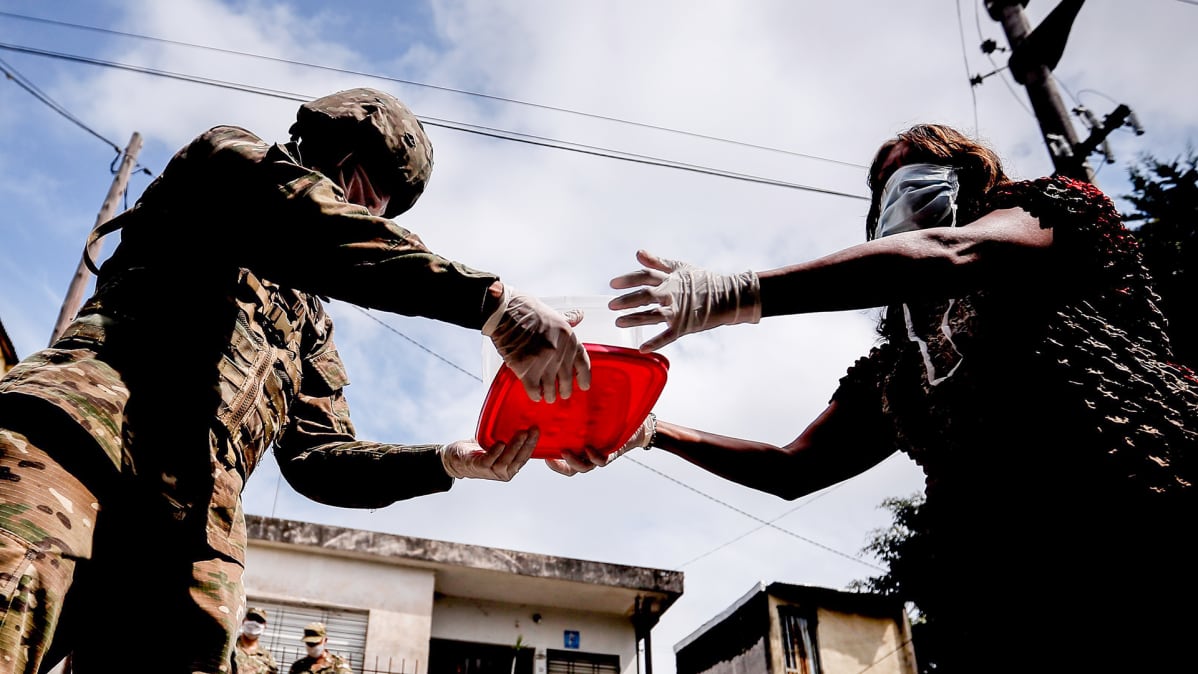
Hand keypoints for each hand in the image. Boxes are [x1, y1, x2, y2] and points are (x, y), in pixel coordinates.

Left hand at [441, 429, 538, 480]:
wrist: (454, 459)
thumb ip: (508, 439)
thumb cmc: (478, 452)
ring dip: (514, 447)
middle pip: (517, 460)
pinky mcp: (477, 467)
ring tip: (520, 433)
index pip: (524, 458)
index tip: (537, 431)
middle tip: (532, 430)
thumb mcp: (496, 445)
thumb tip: (521, 420)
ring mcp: (490, 472)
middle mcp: (502, 473)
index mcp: (509, 467)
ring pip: (505, 462)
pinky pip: (489, 461)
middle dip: (527, 445)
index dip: (531, 445)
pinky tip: (501, 443)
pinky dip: (496, 452)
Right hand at [484, 287, 591, 402]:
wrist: (504, 312)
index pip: (582, 362)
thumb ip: (567, 319)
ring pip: (550, 388)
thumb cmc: (526, 310)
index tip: (584, 386)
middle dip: (565, 390)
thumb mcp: (553, 313)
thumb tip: (579, 316)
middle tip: (563, 394)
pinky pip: (534, 390)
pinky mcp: (526, 369)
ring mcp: (543, 361)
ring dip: (549, 395)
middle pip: (566, 379)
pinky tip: (535, 395)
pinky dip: (535, 395)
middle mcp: (559, 351)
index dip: (584, 376)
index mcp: (568, 337)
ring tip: (548, 396)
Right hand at [546, 414, 655, 475]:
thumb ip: (579, 406)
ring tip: (566, 452)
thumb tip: (563, 388)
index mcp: (581, 446)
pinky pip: (601, 461)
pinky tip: (588, 449)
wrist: (639, 423)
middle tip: (550, 457)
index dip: (552, 460)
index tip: (541, 454)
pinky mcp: (611, 453)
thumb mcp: (593, 412)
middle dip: (559, 466)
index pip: (562, 458)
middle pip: (571, 468)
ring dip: (573, 462)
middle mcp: (588, 453)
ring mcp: (599, 455)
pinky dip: (594, 457)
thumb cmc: (615, 416)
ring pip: (584, 467)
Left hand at [608, 250, 761, 351]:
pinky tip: (642, 348)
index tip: (613, 284)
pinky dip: (656, 342)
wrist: (729, 297)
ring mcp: (679, 311)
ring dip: (635, 319)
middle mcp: (673, 294)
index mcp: (671, 278)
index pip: (646, 276)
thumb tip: (638, 253)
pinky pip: (668, 336)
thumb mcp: (681, 268)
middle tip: (611, 305)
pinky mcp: (685, 326)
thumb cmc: (703, 281)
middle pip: (646, 295)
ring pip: (654, 316)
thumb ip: (657, 263)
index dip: (628, 279)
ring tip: (619, 322)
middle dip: (627, 300)